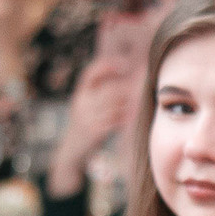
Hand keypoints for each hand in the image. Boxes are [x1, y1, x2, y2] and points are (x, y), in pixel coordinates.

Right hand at [46, 44, 141, 197]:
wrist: (71, 151)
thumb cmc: (86, 125)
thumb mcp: (86, 106)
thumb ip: (100, 93)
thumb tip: (127, 80)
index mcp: (80, 94)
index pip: (90, 73)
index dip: (107, 66)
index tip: (124, 63)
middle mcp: (81, 104)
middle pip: (108, 89)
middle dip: (127, 86)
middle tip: (143, 82)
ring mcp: (87, 118)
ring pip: (114, 104)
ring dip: (129, 101)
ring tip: (141, 98)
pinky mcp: (94, 131)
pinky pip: (114, 120)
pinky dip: (125, 116)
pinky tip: (133, 115)